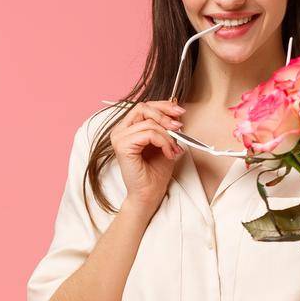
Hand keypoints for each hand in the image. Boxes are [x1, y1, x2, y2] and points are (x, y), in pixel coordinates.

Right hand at [111, 99, 185, 213]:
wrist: (149, 195)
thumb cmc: (155, 173)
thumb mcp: (165, 143)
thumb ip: (167, 126)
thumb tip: (174, 106)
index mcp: (128, 128)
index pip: (143, 107)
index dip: (163, 106)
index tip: (180, 112)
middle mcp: (120, 131)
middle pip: (143, 108)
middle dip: (165, 115)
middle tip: (179, 127)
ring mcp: (119, 138)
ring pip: (149, 123)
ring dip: (167, 135)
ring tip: (174, 149)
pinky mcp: (122, 146)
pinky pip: (148, 134)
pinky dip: (163, 142)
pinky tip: (168, 153)